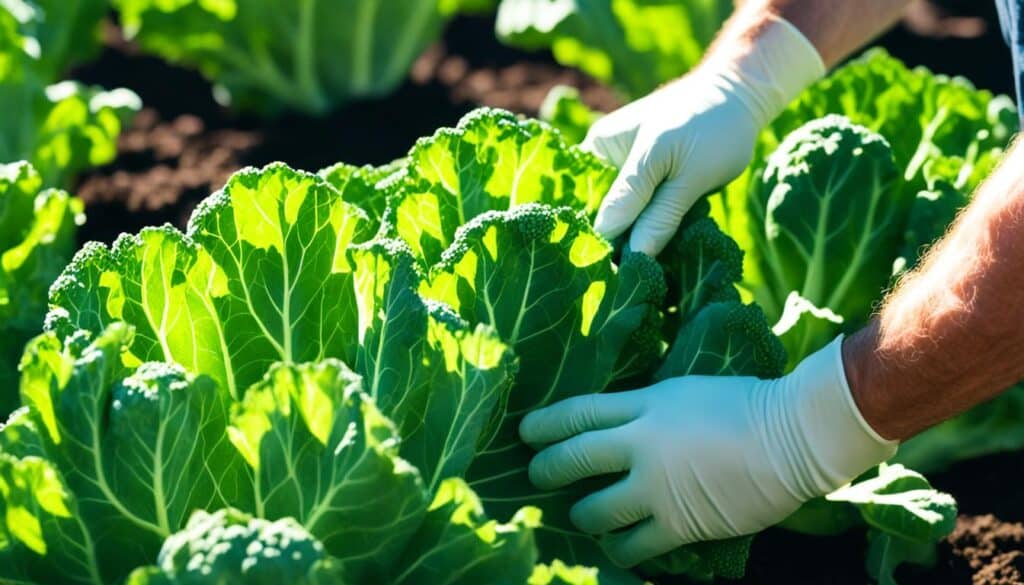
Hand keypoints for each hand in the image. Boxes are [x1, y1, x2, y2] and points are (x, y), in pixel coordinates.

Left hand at [520, 337, 896, 566]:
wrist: (794, 435)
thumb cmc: (749, 404)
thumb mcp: (687, 389)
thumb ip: (649, 407)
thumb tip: (621, 422)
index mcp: (645, 404)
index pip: (578, 412)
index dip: (545, 423)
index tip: (525, 432)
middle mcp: (640, 444)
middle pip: (572, 459)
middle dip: (545, 470)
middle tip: (536, 477)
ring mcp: (656, 487)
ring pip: (592, 512)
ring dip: (583, 517)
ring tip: (585, 518)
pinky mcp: (678, 523)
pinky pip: (631, 547)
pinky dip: (620, 549)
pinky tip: (619, 547)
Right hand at [585, 16, 824, 255]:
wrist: (738, 95)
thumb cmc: (715, 126)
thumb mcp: (689, 174)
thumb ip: (659, 215)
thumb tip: (634, 257)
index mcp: (600, 151)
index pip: (589, 209)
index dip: (601, 243)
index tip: (617, 276)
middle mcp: (602, 159)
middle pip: (599, 214)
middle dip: (617, 243)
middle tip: (637, 274)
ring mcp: (620, 168)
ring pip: (620, 216)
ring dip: (636, 237)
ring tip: (651, 265)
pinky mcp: (641, 176)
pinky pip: (636, 209)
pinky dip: (648, 226)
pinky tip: (661, 243)